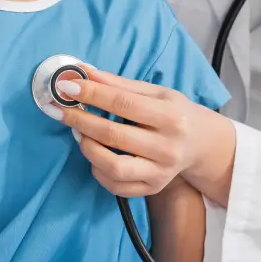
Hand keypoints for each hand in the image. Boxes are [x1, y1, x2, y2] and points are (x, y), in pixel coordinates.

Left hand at [57, 65, 202, 197]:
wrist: (200, 144)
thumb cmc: (174, 112)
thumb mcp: (155, 92)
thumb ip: (119, 84)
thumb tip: (84, 72)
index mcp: (171, 116)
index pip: (123, 103)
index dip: (92, 94)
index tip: (66, 86)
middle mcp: (168, 147)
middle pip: (114, 135)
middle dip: (80, 120)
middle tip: (60, 109)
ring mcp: (160, 172)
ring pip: (113, 166)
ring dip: (87, 147)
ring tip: (78, 132)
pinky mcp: (152, 189)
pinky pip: (115, 186)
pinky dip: (97, 170)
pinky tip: (94, 154)